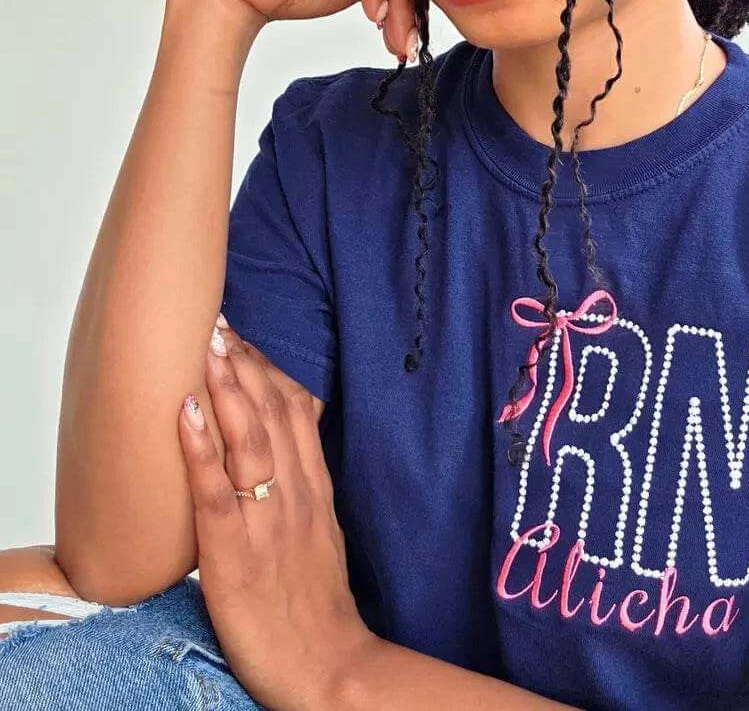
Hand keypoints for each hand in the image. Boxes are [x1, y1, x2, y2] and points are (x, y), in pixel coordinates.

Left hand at [177, 315, 375, 710]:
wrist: (328, 664)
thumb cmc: (316, 603)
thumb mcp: (321, 532)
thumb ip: (304, 487)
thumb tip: (285, 452)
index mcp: (313, 488)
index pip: (294, 412)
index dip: (269, 369)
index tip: (245, 335)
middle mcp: (294, 493)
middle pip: (272, 413)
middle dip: (244, 364)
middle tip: (219, 320)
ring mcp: (266, 519)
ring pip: (248, 440)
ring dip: (226, 389)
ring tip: (205, 345)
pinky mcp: (236, 553)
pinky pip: (214, 492)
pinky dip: (200, 448)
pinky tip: (185, 413)